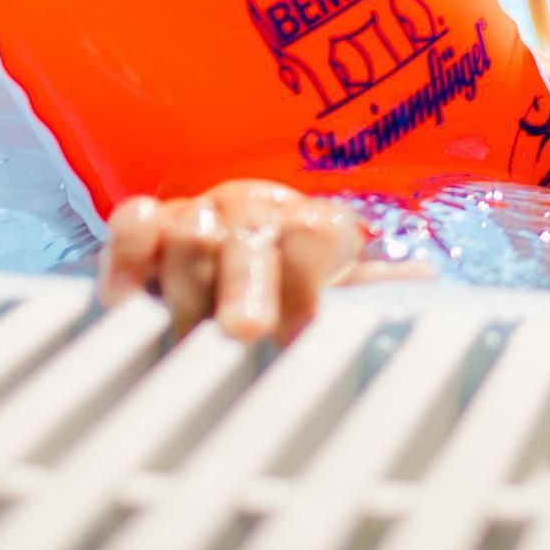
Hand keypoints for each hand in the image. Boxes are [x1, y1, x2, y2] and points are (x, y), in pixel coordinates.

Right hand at [100, 180, 365, 343]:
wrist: (238, 242)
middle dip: (248, 284)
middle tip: (246, 329)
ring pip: (191, 231)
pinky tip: (129, 300)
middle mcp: (257, 213)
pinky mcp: (147, 227)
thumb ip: (373, 291)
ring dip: (189, 286)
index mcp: (313, 226)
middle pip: (252, 235)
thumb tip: (422, 286)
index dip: (309, 283)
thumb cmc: (296, 282)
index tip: (302, 334)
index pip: (317, 235)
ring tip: (186, 337)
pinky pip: (132, 223)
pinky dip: (127, 256)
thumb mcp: (339, 289)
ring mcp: (200, 215)